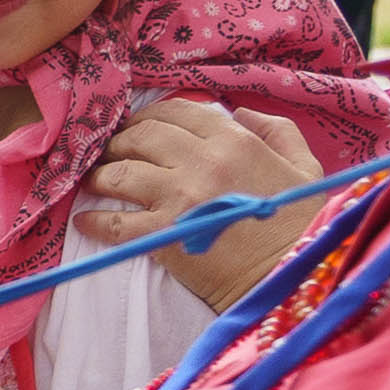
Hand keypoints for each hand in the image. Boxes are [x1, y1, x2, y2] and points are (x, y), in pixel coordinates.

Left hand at [78, 99, 330, 307]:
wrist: (291, 277)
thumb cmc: (301, 224)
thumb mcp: (305, 166)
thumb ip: (277, 131)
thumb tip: (241, 112)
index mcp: (234, 141)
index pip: (177, 112)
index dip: (150, 116)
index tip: (137, 125)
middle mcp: (203, 161)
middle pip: (142, 136)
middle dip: (119, 140)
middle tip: (109, 151)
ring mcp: (179, 197)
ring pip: (120, 172)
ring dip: (100, 175)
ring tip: (94, 181)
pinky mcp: (163, 235)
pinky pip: (115, 223)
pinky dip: (94, 221)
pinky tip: (84, 221)